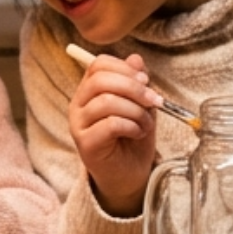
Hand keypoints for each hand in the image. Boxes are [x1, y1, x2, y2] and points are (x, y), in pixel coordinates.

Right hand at [68, 52, 163, 216]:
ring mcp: (79, 125)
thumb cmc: (133, 138)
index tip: (146, 80)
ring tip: (146, 123)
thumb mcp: (140, 105)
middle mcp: (78, 105)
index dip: (124, 68)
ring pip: (107, 102)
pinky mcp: (86, 144)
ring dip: (136, 111)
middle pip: (100, 80)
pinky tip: (138, 133)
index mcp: (89, 92)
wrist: (130, 175)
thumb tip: (135, 58)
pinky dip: (132, 126)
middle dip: (133, 88)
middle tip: (154, 101)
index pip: (98, 65)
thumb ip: (137, 83)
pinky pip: (110, 124)